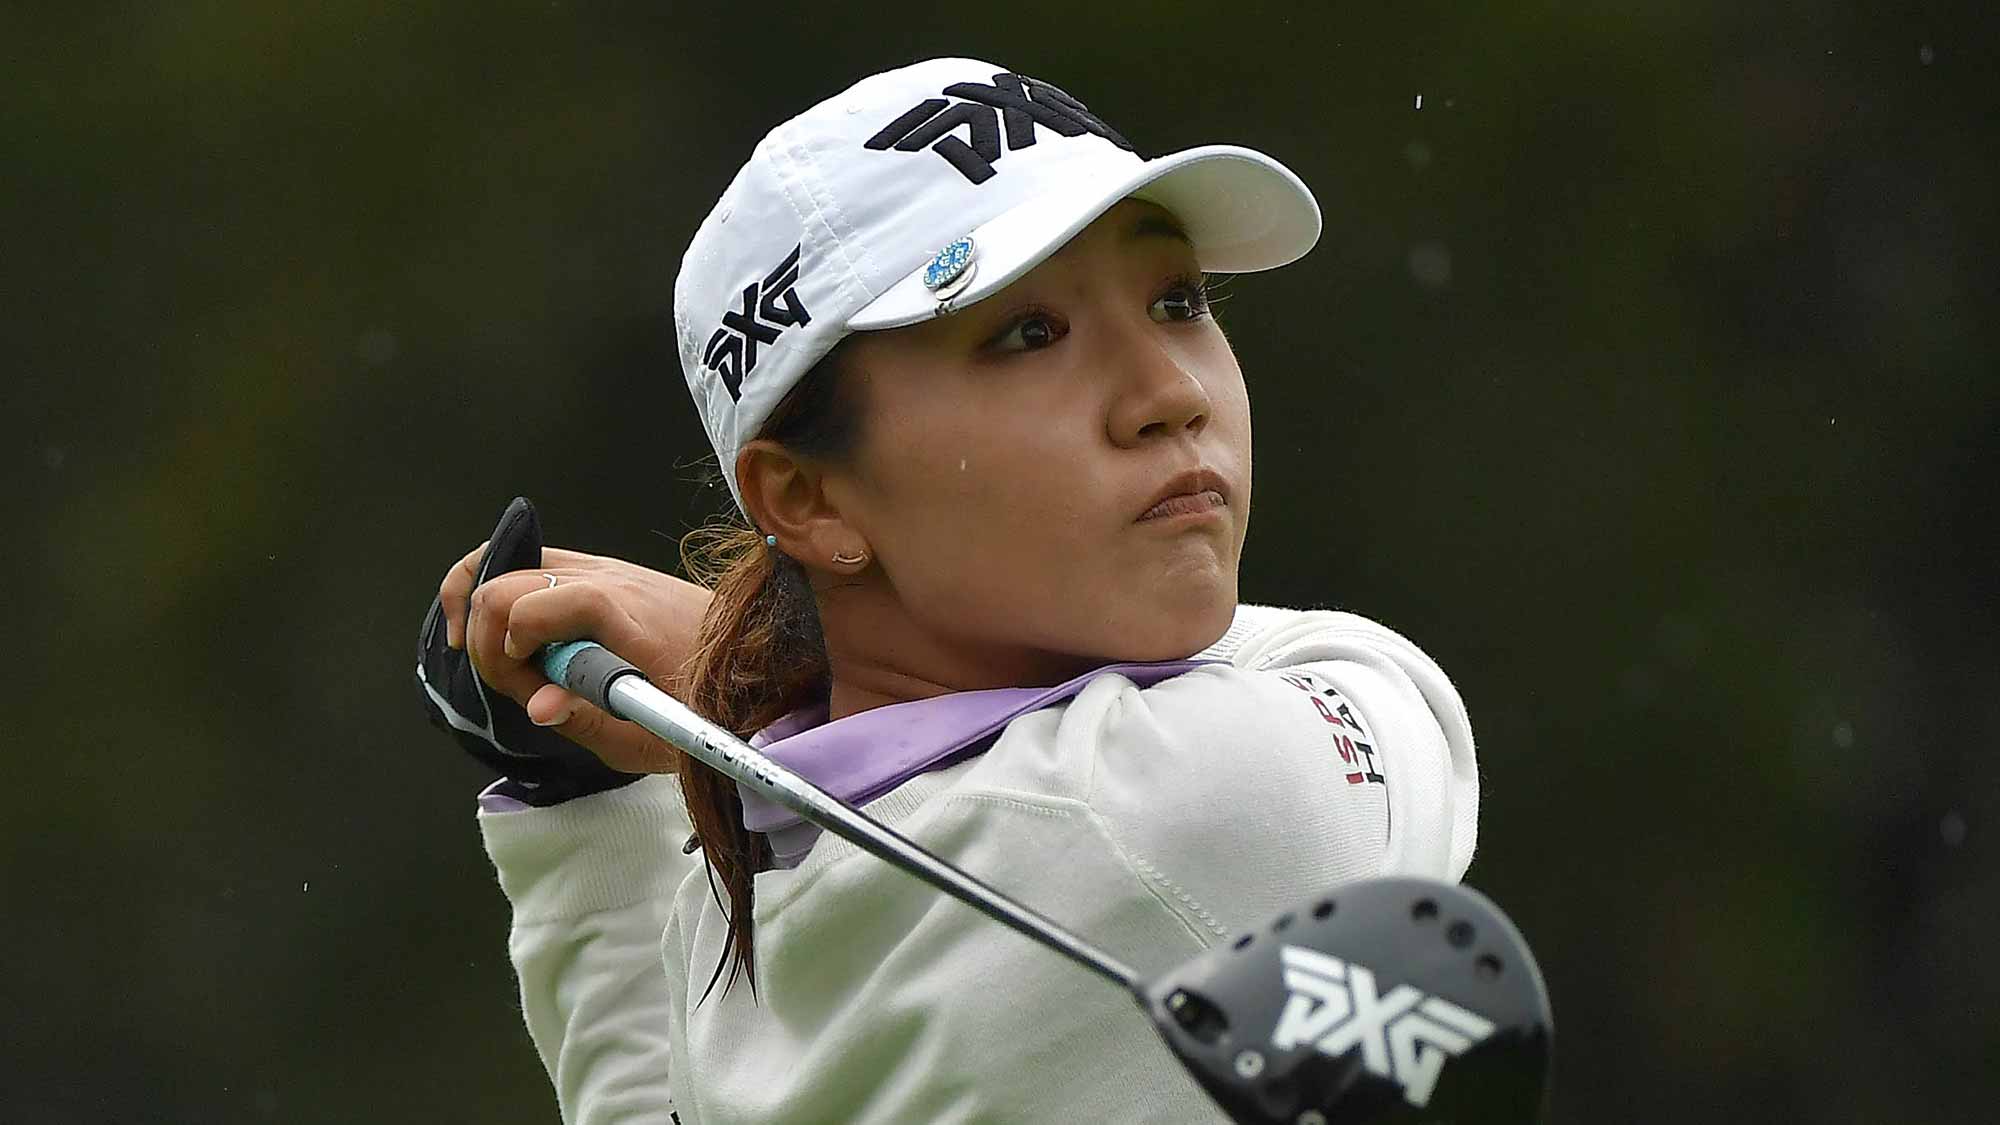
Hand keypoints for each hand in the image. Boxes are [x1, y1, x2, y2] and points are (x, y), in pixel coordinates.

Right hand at [416, 497, 712, 790]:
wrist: (761, 662)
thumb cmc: (713, 700)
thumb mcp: (654, 735)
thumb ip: (588, 720)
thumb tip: (538, 708)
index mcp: (619, 612)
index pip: (525, 609)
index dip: (509, 657)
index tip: (537, 698)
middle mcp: (606, 577)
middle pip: (503, 583)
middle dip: (489, 640)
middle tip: (520, 687)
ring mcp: (605, 567)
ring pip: (510, 562)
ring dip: (486, 609)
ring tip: (492, 656)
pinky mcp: (606, 571)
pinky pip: (536, 564)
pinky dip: (505, 590)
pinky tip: (507, 631)